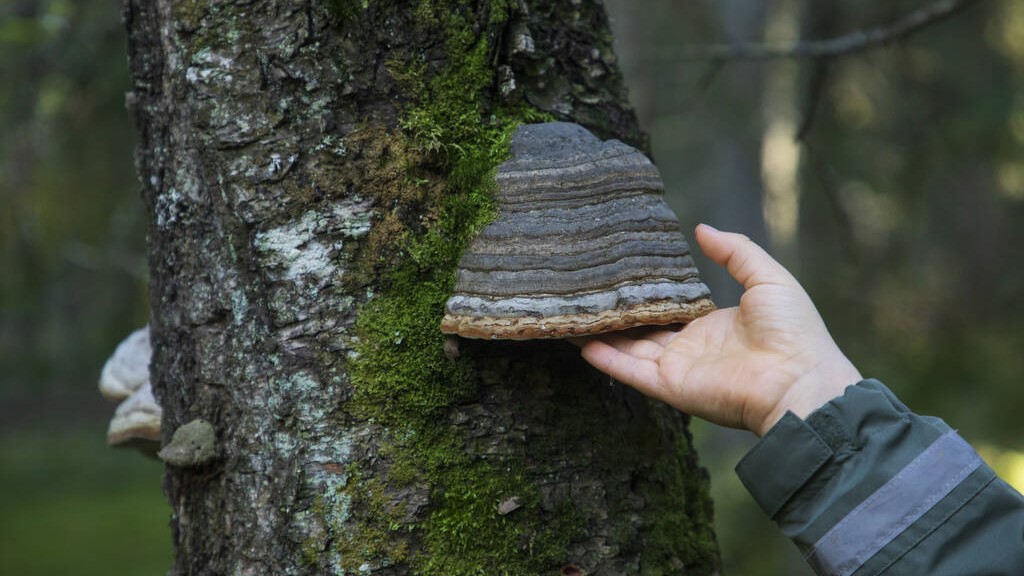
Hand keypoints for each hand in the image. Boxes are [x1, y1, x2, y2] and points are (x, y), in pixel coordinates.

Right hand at [579, 224, 861, 435]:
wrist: (799, 381)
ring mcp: (678, 368)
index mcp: (714, 326)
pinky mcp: (669, 386)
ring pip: (630, 348)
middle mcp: (692, 348)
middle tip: (590, 292)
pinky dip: (605, 359)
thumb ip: (735, 251)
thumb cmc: (793, 331)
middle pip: (645, 329)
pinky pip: (629, 371)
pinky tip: (580, 341)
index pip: (672, 309)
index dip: (649, 294)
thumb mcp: (767, 278)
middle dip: (619, 314)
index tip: (623, 274)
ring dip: (603, 334)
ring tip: (574, 314)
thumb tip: (701, 229)